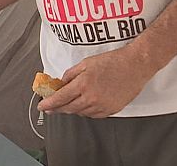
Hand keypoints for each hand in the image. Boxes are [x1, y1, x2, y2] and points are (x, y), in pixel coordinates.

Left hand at [37, 47, 154, 117]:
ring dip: (72, 109)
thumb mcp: (86, 62)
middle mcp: (91, 98)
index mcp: (83, 84)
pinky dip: (86, 111)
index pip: (60, 98)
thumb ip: (71, 74)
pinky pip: (93, 115)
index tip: (42, 106)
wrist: (135, 66)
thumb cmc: (113, 61)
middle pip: (68, 108)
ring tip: (68, 103)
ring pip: (80, 113)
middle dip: (57, 109)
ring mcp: (102, 106)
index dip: (48, 104)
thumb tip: (61, 83)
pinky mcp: (111, 110)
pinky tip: (84, 105)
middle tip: (50, 108)